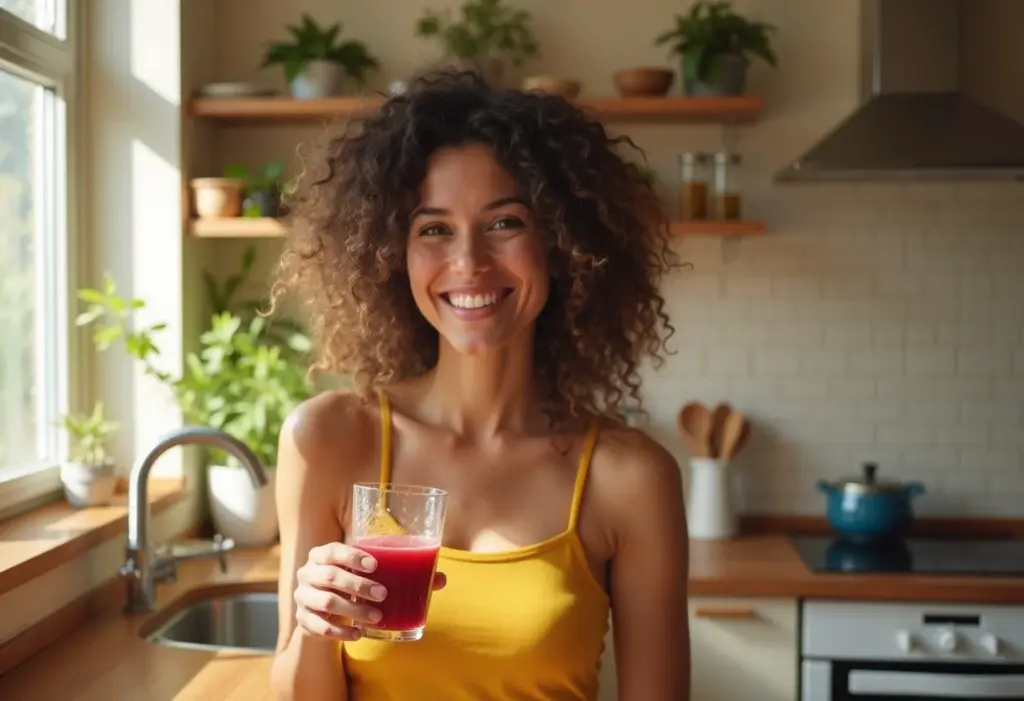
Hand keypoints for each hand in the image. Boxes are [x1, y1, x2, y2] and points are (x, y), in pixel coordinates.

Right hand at [293, 542, 446, 640]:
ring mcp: (302, 596)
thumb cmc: (353, 583)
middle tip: (384, 594)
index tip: (376, 565)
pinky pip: (319, 627)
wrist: (323, 610)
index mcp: (323, 554)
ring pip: (326, 601)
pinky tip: (358, 635)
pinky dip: (340, 632)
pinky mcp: (303, 620)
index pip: (333, 550)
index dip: (353, 556)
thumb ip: (401, 571)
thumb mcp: (370, 574)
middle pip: (330, 576)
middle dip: (358, 586)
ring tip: (376, 617)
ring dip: (353, 610)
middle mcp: (308, 572)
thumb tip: (441, 578)